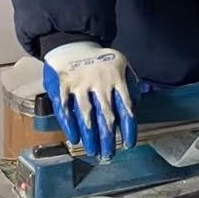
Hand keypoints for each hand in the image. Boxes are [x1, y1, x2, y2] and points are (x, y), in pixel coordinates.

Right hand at [42, 42, 137, 159]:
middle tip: (108, 155)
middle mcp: (99, 84)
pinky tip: (74, 138)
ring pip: (86, 115)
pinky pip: (65, 109)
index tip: (128, 145)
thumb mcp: (121, 64)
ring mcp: (79, 85)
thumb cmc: (99, 59)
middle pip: (106, 116)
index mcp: (116, 79)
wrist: (71, 42)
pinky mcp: (61, 87)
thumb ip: (131, 83)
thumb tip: (137, 103)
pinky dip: (69, 125)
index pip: (126, 108)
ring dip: (90, 136)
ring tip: (92, 151)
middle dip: (108, 139)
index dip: (128, 129)